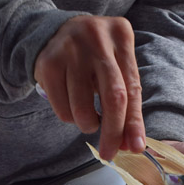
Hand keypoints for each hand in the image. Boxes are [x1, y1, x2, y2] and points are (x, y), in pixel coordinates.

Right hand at [34, 14, 145, 160]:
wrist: (54, 31)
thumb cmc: (94, 57)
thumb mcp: (116, 69)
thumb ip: (126, 103)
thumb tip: (130, 144)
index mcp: (121, 36)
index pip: (132, 89)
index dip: (134, 122)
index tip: (135, 147)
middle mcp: (97, 38)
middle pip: (113, 97)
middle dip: (112, 132)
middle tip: (109, 153)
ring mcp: (70, 49)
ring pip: (83, 109)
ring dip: (87, 125)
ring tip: (88, 117)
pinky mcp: (48, 63)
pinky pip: (62, 108)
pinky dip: (69, 117)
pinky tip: (70, 103)